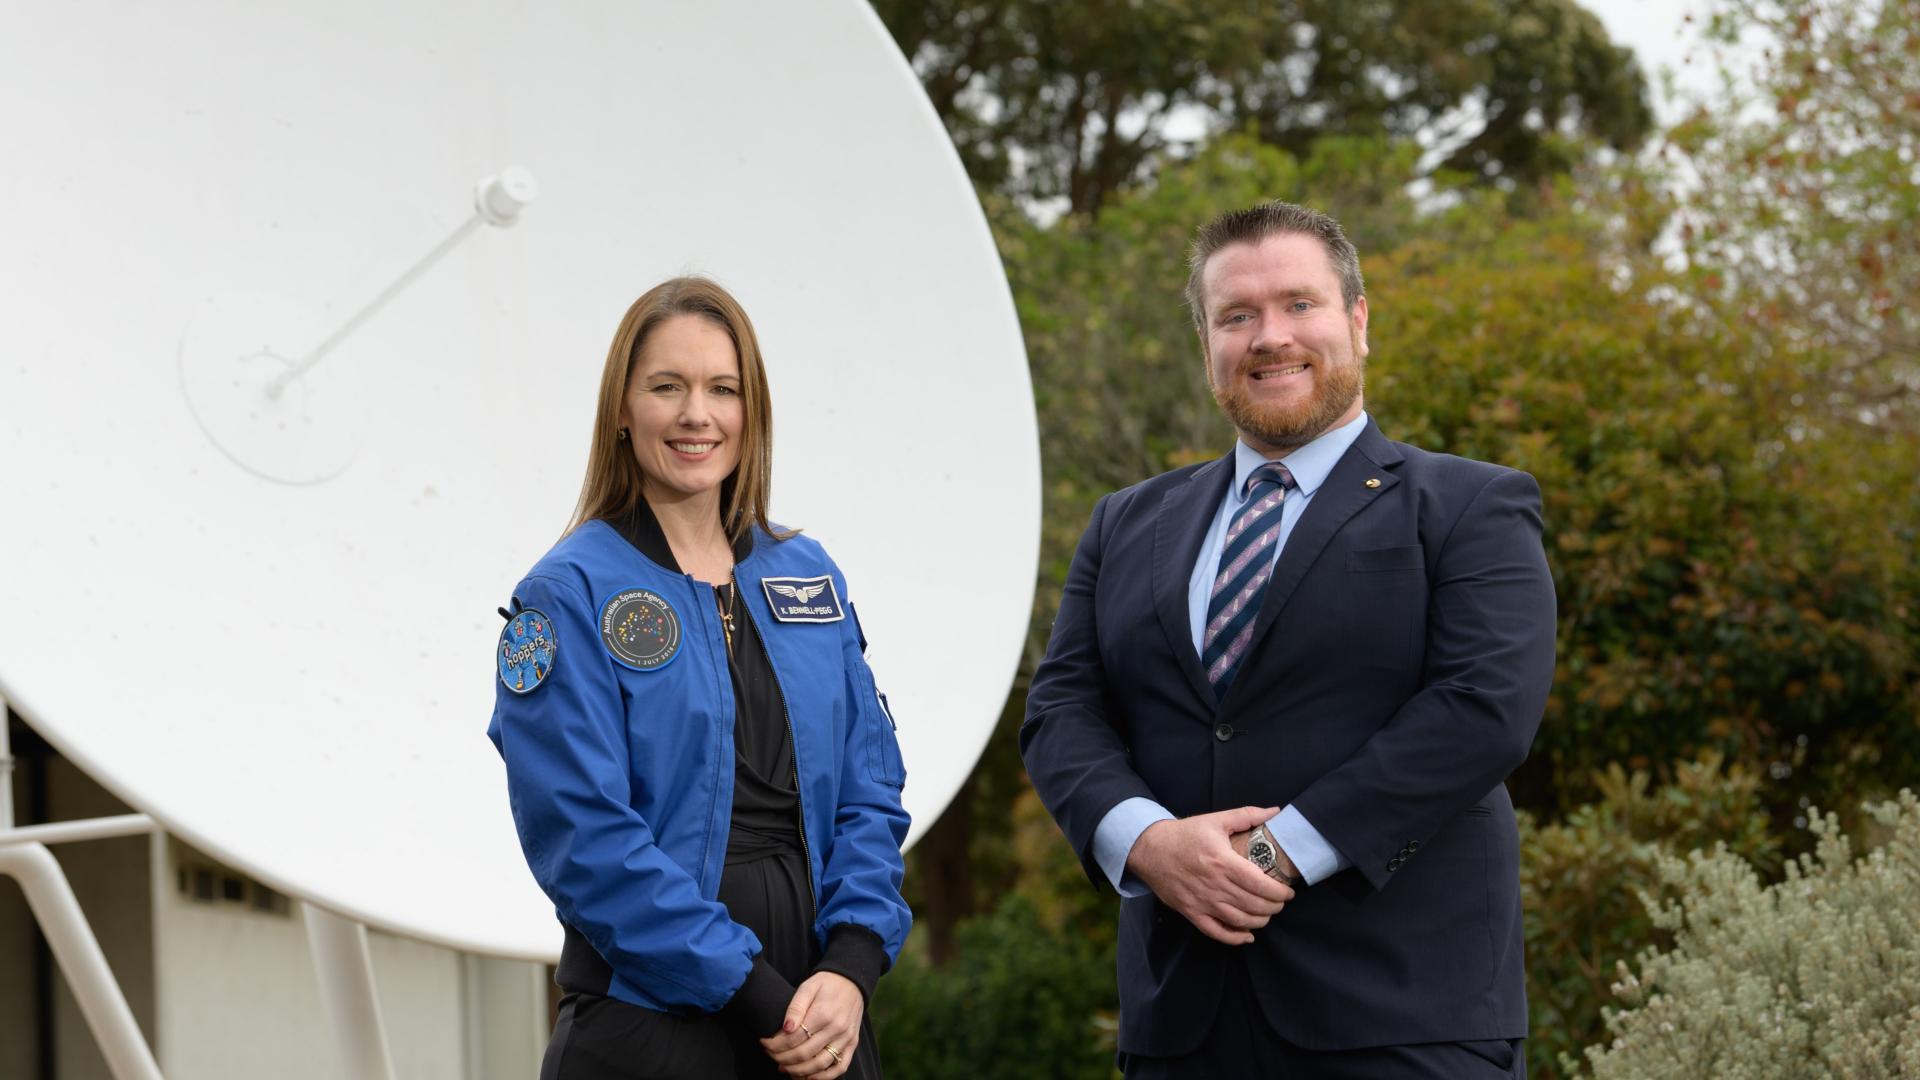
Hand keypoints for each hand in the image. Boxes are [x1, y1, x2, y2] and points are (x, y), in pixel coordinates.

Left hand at [760, 971, 861, 1077]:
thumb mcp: (808, 987)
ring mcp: (846, 1038)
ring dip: (799, 1071)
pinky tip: (808, 1077)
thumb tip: (786, 1029)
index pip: (794, 1038)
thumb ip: (795, 1007)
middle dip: (782, 1058)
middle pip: (805, 1053)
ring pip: (820, 1064)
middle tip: (771, 1056)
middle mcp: (836, 1028)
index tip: (765, 1043)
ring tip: (784, 1068)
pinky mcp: (852, 1044)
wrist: (852, 980)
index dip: (776, 1045)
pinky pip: (840, 1067)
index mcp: (823, 1014)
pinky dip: (824, 1077)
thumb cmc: (827, 984)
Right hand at [1127, 806, 1294, 944]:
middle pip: (1254, 905)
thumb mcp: (1215, 820)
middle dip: (1274, 907)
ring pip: (1240, 921)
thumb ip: (1247, 815)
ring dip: (1260, 921)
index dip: (1279, 892)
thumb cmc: (1184, 834)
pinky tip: (1248, 935)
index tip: (1288, 891)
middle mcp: (1214, 885)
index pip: (1260, 884)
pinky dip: (1236, 938)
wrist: (1150, 849)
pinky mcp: (1192, 912)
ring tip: (1267, 913)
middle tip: (1280, 902)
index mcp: (1223, 862)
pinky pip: (1217, 932)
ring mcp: (1202, 902)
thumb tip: (1275, 811)